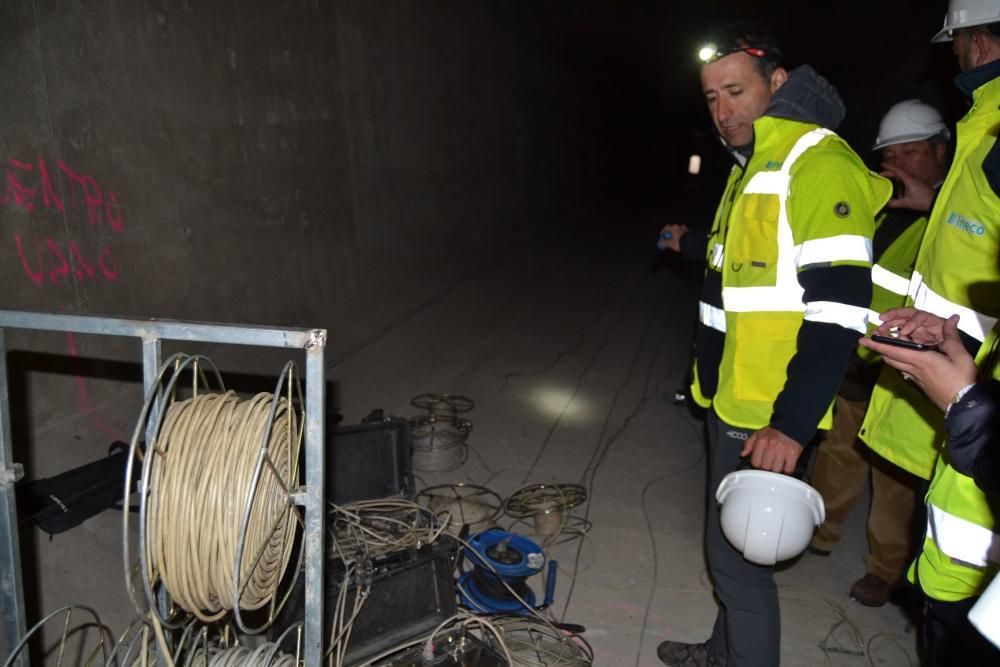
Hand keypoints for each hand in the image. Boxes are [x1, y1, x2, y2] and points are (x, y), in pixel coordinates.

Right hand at [657, 224, 687, 251]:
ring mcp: (685, 229)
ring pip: (678, 231)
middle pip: (672, 229)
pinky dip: (680, 236)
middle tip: (668, 240)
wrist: (691, 244)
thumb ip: (665, 242)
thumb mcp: (671, 244)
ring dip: (676, 235)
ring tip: (675, 241)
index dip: (663, 232)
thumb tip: (661, 242)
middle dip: (670, 234)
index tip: (662, 236)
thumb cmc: (680, 242)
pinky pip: (683, 234)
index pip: (666, 228)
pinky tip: (680, 241)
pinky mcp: (689, 233)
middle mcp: (679, 226)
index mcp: (674, 228)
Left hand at [740, 426, 802, 473]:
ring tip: (777, 464)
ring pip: (776, 470)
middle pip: (765, 467)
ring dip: (776, 469)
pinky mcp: (793, 454)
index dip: (757, 464)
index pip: (755, 462)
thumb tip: (743, 454)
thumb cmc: (773, 432)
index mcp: (761, 442)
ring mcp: (783, 451)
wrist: (790, 425)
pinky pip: (788, 469)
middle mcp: (771, 446)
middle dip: (766, 467)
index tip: (760, 462)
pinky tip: (785, 465)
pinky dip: (787, 469)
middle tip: (769, 463)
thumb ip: (749, 444)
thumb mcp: (758, 434)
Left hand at [859, 314, 976, 410]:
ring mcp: (915, 377)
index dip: (876, 344)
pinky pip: (904, 370)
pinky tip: (908, 358)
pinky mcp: (919, 383)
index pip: (892, 350)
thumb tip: (952, 319)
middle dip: (880, 348)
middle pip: (889, 357)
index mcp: (919, 359)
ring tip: (890, 345)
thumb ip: (952, 337)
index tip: (862, 340)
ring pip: (896, 364)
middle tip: (875, 338)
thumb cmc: (961, 380)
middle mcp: (913, 368)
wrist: (962, 405)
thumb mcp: (960, 356)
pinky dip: (900, 361)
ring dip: (889, 354)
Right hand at [880, 163, 934, 212]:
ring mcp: (915, 180)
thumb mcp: (906, 203)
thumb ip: (894, 203)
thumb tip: (884, 203)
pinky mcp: (917, 183)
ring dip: (894, 175)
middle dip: (889, 172)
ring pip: (902, 175)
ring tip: (886, 178)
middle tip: (880, 174)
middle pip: (899, 172)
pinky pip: (906, 179)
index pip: (898, 171)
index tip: (882, 164)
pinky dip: (899, 179)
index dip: (889, 167)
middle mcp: (912, 178)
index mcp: (909, 180)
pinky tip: (896, 184)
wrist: (934, 201)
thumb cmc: (921, 201)